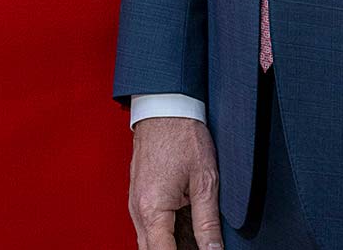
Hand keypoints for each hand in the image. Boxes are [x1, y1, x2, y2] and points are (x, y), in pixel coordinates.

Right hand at [129, 116, 221, 249]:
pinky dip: (164, 235)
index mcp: (152, 209)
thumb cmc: (183, 137)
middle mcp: (137, 210)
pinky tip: (185, 232)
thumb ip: (208, 223)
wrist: (164, 107)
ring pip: (148, 242)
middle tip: (200, 248)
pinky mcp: (138, 197)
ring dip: (169, 246)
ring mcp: (135, 204)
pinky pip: (148, 228)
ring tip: (195, 241)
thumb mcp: (205, 182)